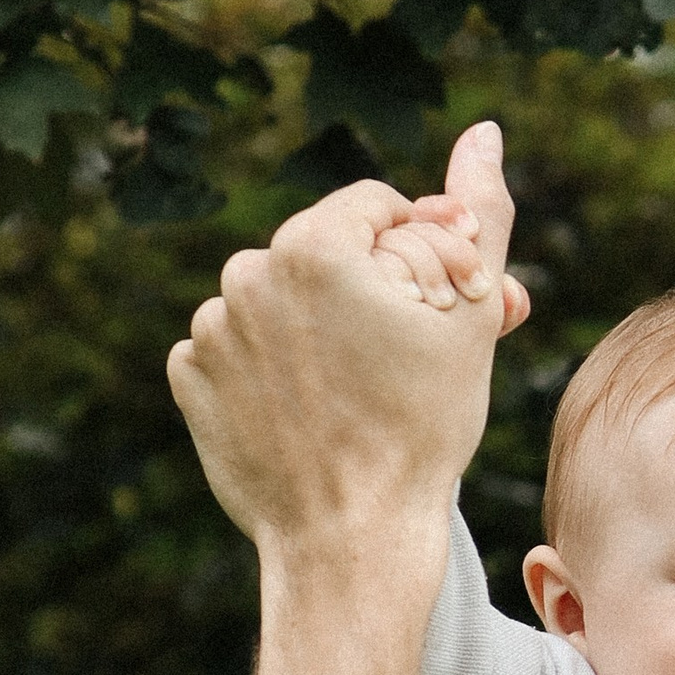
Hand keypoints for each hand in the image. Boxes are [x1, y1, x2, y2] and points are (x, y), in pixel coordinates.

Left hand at [167, 121, 527, 557]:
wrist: (351, 542)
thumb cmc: (422, 432)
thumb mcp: (470, 318)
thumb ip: (482, 216)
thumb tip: (485, 131)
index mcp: (314, 243)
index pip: (379, 212)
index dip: (419, 258)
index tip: (435, 316)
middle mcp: (247, 270)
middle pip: (325, 256)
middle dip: (366, 295)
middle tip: (405, 365)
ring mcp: (211, 326)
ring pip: (280, 305)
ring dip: (317, 334)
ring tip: (354, 399)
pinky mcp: (189, 377)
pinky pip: (237, 352)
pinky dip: (270, 374)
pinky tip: (308, 416)